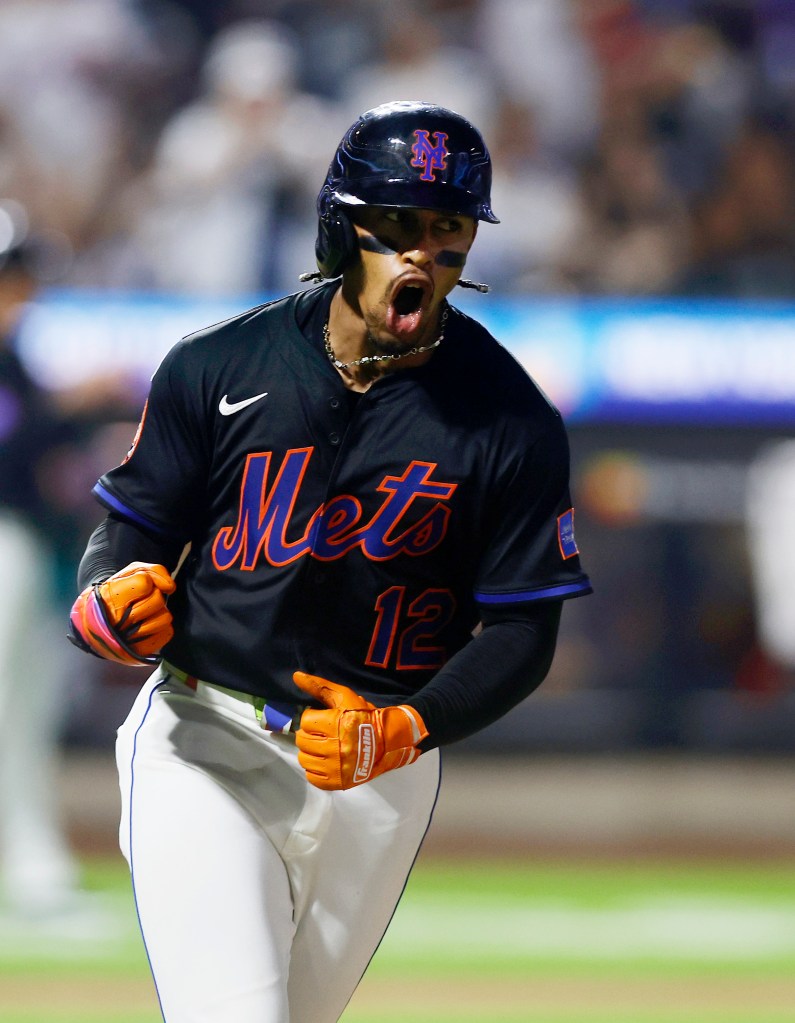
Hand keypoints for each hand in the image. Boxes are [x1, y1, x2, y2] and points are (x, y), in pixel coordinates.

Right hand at [69, 562, 175, 665]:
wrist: (96, 622)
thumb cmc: (117, 593)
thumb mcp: (130, 573)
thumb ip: (154, 572)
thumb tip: (170, 588)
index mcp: (111, 597)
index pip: (144, 582)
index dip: (146, 582)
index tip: (137, 587)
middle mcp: (119, 620)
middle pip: (158, 600)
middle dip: (152, 597)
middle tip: (138, 602)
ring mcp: (130, 638)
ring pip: (165, 618)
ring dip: (158, 613)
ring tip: (143, 615)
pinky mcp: (141, 650)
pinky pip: (167, 633)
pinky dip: (161, 628)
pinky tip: (147, 626)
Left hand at [293, 671, 428, 790]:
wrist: (388, 741)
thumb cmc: (364, 716)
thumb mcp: (344, 697)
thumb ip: (319, 686)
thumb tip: (295, 676)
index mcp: (335, 724)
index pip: (305, 721)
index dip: (312, 717)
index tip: (322, 718)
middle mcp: (334, 747)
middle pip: (302, 740)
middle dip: (309, 734)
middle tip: (321, 733)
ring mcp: (336, 768)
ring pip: (304, 759)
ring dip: (310, 751)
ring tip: (322, 747)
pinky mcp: (338, 782)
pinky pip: (312, 778)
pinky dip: (315, 769)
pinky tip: (325, 761)